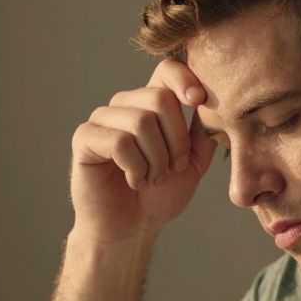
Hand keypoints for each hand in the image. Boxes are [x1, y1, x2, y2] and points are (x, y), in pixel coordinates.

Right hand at [70, 58, 217, 244]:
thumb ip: (202, 132)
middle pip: (160, 98)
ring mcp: (102, 120)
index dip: (186, 78)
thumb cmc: (158, 197)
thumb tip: (216, 99)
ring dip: (156, 159)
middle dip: (176, 140)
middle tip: (172, 169)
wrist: (130, 230)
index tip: (199, 101)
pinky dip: (135, 167)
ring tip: (152, 179)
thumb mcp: (192, 163)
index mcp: (151, 105)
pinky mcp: (85, 138)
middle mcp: (125, 106)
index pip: (167, 70)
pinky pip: (119, 141)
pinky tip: (133, 181)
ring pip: (141, 121)